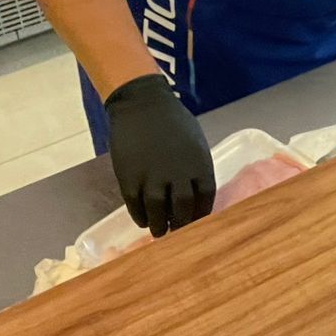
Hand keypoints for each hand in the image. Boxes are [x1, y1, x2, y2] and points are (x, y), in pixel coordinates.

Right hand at [105, 74, 215, 236]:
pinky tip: (143, 220)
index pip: (206, 198)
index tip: (197, 222)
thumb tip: (195, 193)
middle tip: (177, 231)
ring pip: (158, 211)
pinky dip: (140, 216)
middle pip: (183, 209)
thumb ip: (196, 167)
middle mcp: (178, 173)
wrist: (142, 104)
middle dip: (181, 224)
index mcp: (199, 163)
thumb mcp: (195, 142)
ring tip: (159, 232)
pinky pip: (135, 205)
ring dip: (159, 226)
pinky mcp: (129, 177)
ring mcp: (152, 176)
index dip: (202, 214)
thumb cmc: (173, 121)